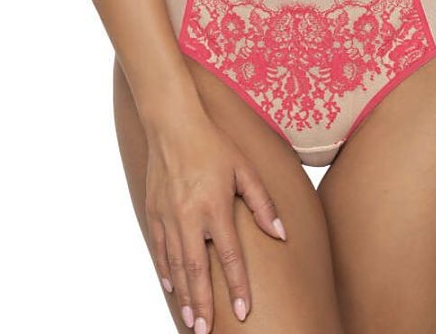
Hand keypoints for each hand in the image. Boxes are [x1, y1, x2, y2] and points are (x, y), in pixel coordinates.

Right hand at [145, 109, 286, 331]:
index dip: (237, 286)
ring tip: (192, 321)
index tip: (243, 311)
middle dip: (203, 305)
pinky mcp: (153, 211)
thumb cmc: (213, 144)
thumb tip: (282, 234)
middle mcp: (189, 216)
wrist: (172, 124)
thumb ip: (263, 203)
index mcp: (215, 206)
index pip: (229, 256)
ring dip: (184, 296)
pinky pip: (158, 248)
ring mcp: (168, 216)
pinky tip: (172, 288)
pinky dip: (165, 271)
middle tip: (206, 332)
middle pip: (197, 270)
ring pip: (175, 265)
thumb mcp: (244, 169)